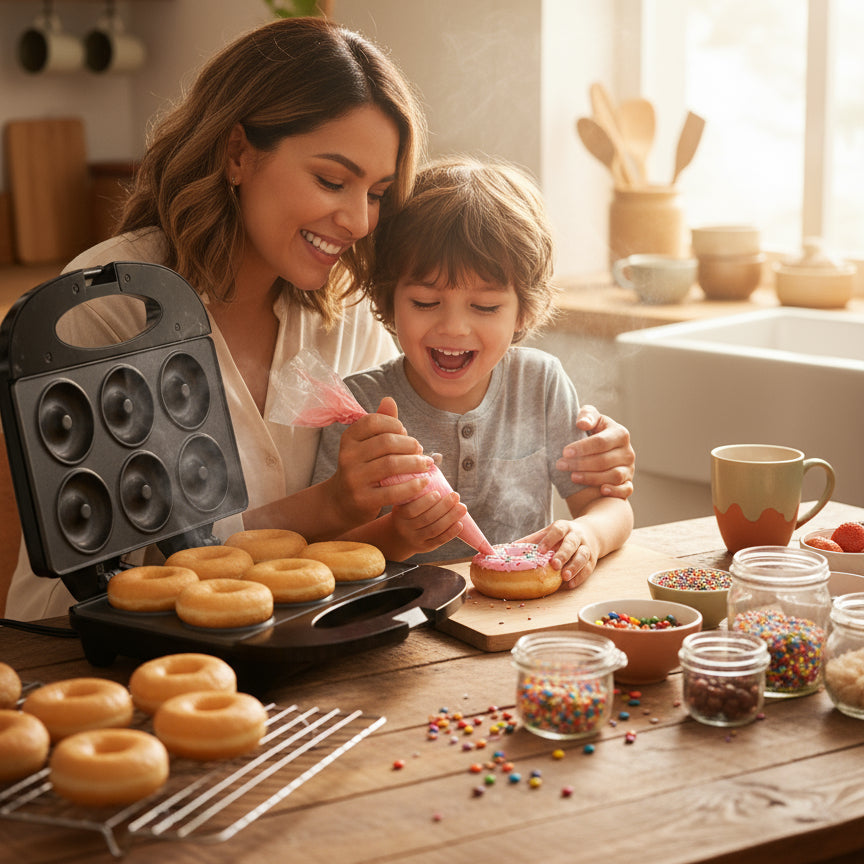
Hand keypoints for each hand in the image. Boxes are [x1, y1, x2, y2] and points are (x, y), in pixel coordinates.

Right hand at [330, 397, 433, 523]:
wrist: (343, 501)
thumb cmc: (362, 467)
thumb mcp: (366, 444)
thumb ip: (380, 423)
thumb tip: (389, 399)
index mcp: (348, 439)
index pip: (374, 422)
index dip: (395, 424)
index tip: (405, 433)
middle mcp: (347, 457)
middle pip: (387, 442)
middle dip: (410, 444)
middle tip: (420, 450)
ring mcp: (354, 479)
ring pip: (392, 464)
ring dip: (415, 463)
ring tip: (426, 464)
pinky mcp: (363, 499)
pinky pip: (393, 491)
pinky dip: (412, 485)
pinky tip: (424, 482)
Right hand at [388, 489, 466, 556]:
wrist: (399, 535)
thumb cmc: (406, 510)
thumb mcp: (404, 500)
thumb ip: (416, 487)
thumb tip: (434, 462)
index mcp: (399, 514)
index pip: (411, 509)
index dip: (425, 501)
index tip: (438, 492)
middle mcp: (405, 528)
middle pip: (427, 518)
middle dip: (444, 507)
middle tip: (456, 495)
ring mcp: (415, 539)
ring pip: (435, 529)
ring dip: (450, 518)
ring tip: (462, 507)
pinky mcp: (425, 547)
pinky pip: (439, 540)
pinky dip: (450, 533)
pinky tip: (460, 524)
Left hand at [520, 520, 597, 588]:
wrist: (591, 532)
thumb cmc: (563, 535)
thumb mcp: (548, 533)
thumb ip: (531, 540)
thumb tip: (508, 549)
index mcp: (564, 527)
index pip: (557, 531)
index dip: (549, 540)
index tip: (540, 551)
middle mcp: (576, 536)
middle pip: (571, 544)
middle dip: (563, 554)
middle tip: (554, 565)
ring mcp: (586, 547)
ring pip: (582, 556)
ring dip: (574, 567)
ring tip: (564, 577)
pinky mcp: (593, 559)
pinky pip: (588, 568)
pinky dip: (580, 577)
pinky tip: (570, 584)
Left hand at [556, 405, 634, 498]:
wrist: (600, 447)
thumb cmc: (593, 430)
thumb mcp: (590, 418)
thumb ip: (587, 416)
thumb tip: (582, 424)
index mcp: (620, 433)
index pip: (601, 442)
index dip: (582, 448)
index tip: (565, 452)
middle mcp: (628, 452)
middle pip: (604, 461)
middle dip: (580, 464)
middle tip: (560, 464)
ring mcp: (629, 468)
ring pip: (613, 476)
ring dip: (591, 478)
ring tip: (572, 476)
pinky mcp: (628, 482)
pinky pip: (626, 490)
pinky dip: (615, 491)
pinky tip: (601, 490)